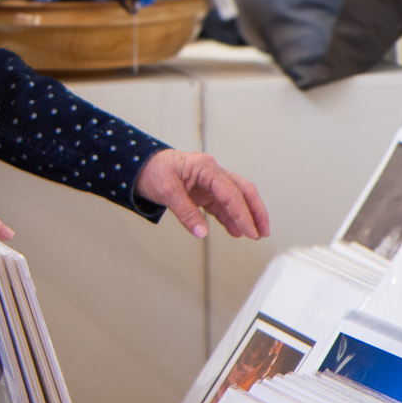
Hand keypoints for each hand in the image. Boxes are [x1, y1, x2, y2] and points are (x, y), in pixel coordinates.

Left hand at [134, 149, 270, 240]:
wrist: (139, 167)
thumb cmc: (152, 171)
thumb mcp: (166, 191)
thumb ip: (185, 212)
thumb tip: (202, 232)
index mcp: (205, 167)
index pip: (231, 192)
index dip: (242, 213)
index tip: (250, 231)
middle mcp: (211, 173)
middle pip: (243, 191)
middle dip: (255, 211)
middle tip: (262, 232)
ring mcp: (209, 183)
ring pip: (235, 199)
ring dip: (244, 217)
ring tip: (252, 235)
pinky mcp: (204, 193)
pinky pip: (222, 206)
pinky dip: (229, 218)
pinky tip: (235, 231)